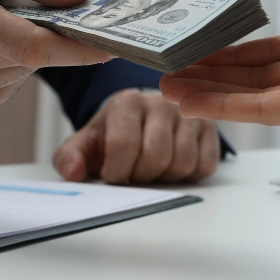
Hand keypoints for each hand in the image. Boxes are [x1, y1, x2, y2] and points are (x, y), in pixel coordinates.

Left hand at [52, 90, 219, 183]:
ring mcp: (189, 114)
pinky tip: (170, 166)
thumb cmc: (113, 135)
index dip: (116, 172)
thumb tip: (72, 173)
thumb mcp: (86, 143)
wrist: (139, 121)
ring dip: (163, 178)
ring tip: (150, 168)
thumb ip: (69, 157)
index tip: (111, 175)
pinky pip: (205, 167)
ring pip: (182, 164)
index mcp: (127, 102)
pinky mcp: (210, 129)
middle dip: (140, 176)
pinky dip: (187, 176)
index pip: (124, 146)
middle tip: (132, 173)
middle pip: (156, 157)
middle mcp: (161, 102)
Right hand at [161, 0, 279, 126]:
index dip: (238, 47)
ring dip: (210, 91)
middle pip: (259, 74)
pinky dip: (226, 105)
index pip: (278, 47)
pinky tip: (192, 100)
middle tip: (173, 69)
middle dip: (214, 72)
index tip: (202, 44)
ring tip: (168, 87)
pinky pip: (266, 108)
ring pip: (255, 93)